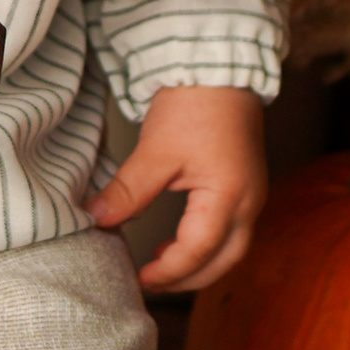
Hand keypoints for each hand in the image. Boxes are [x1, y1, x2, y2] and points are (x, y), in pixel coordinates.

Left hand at [91, 85, 267, 295]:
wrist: (220, 67)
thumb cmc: (196, 103)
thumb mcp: (156, 150)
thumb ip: (128, 191)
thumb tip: (97, 220)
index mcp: (230, 196)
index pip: (199, 251)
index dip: (168, 271)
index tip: (138, 276)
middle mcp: (249, 202)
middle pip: (225, 261)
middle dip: (188, 279)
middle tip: (150, 282)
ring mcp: (252, 195)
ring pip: (231, 249)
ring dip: (198, 264)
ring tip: (159, 262)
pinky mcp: (245, 186)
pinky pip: (231, 231)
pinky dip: (206, 245)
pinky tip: (176, 239)